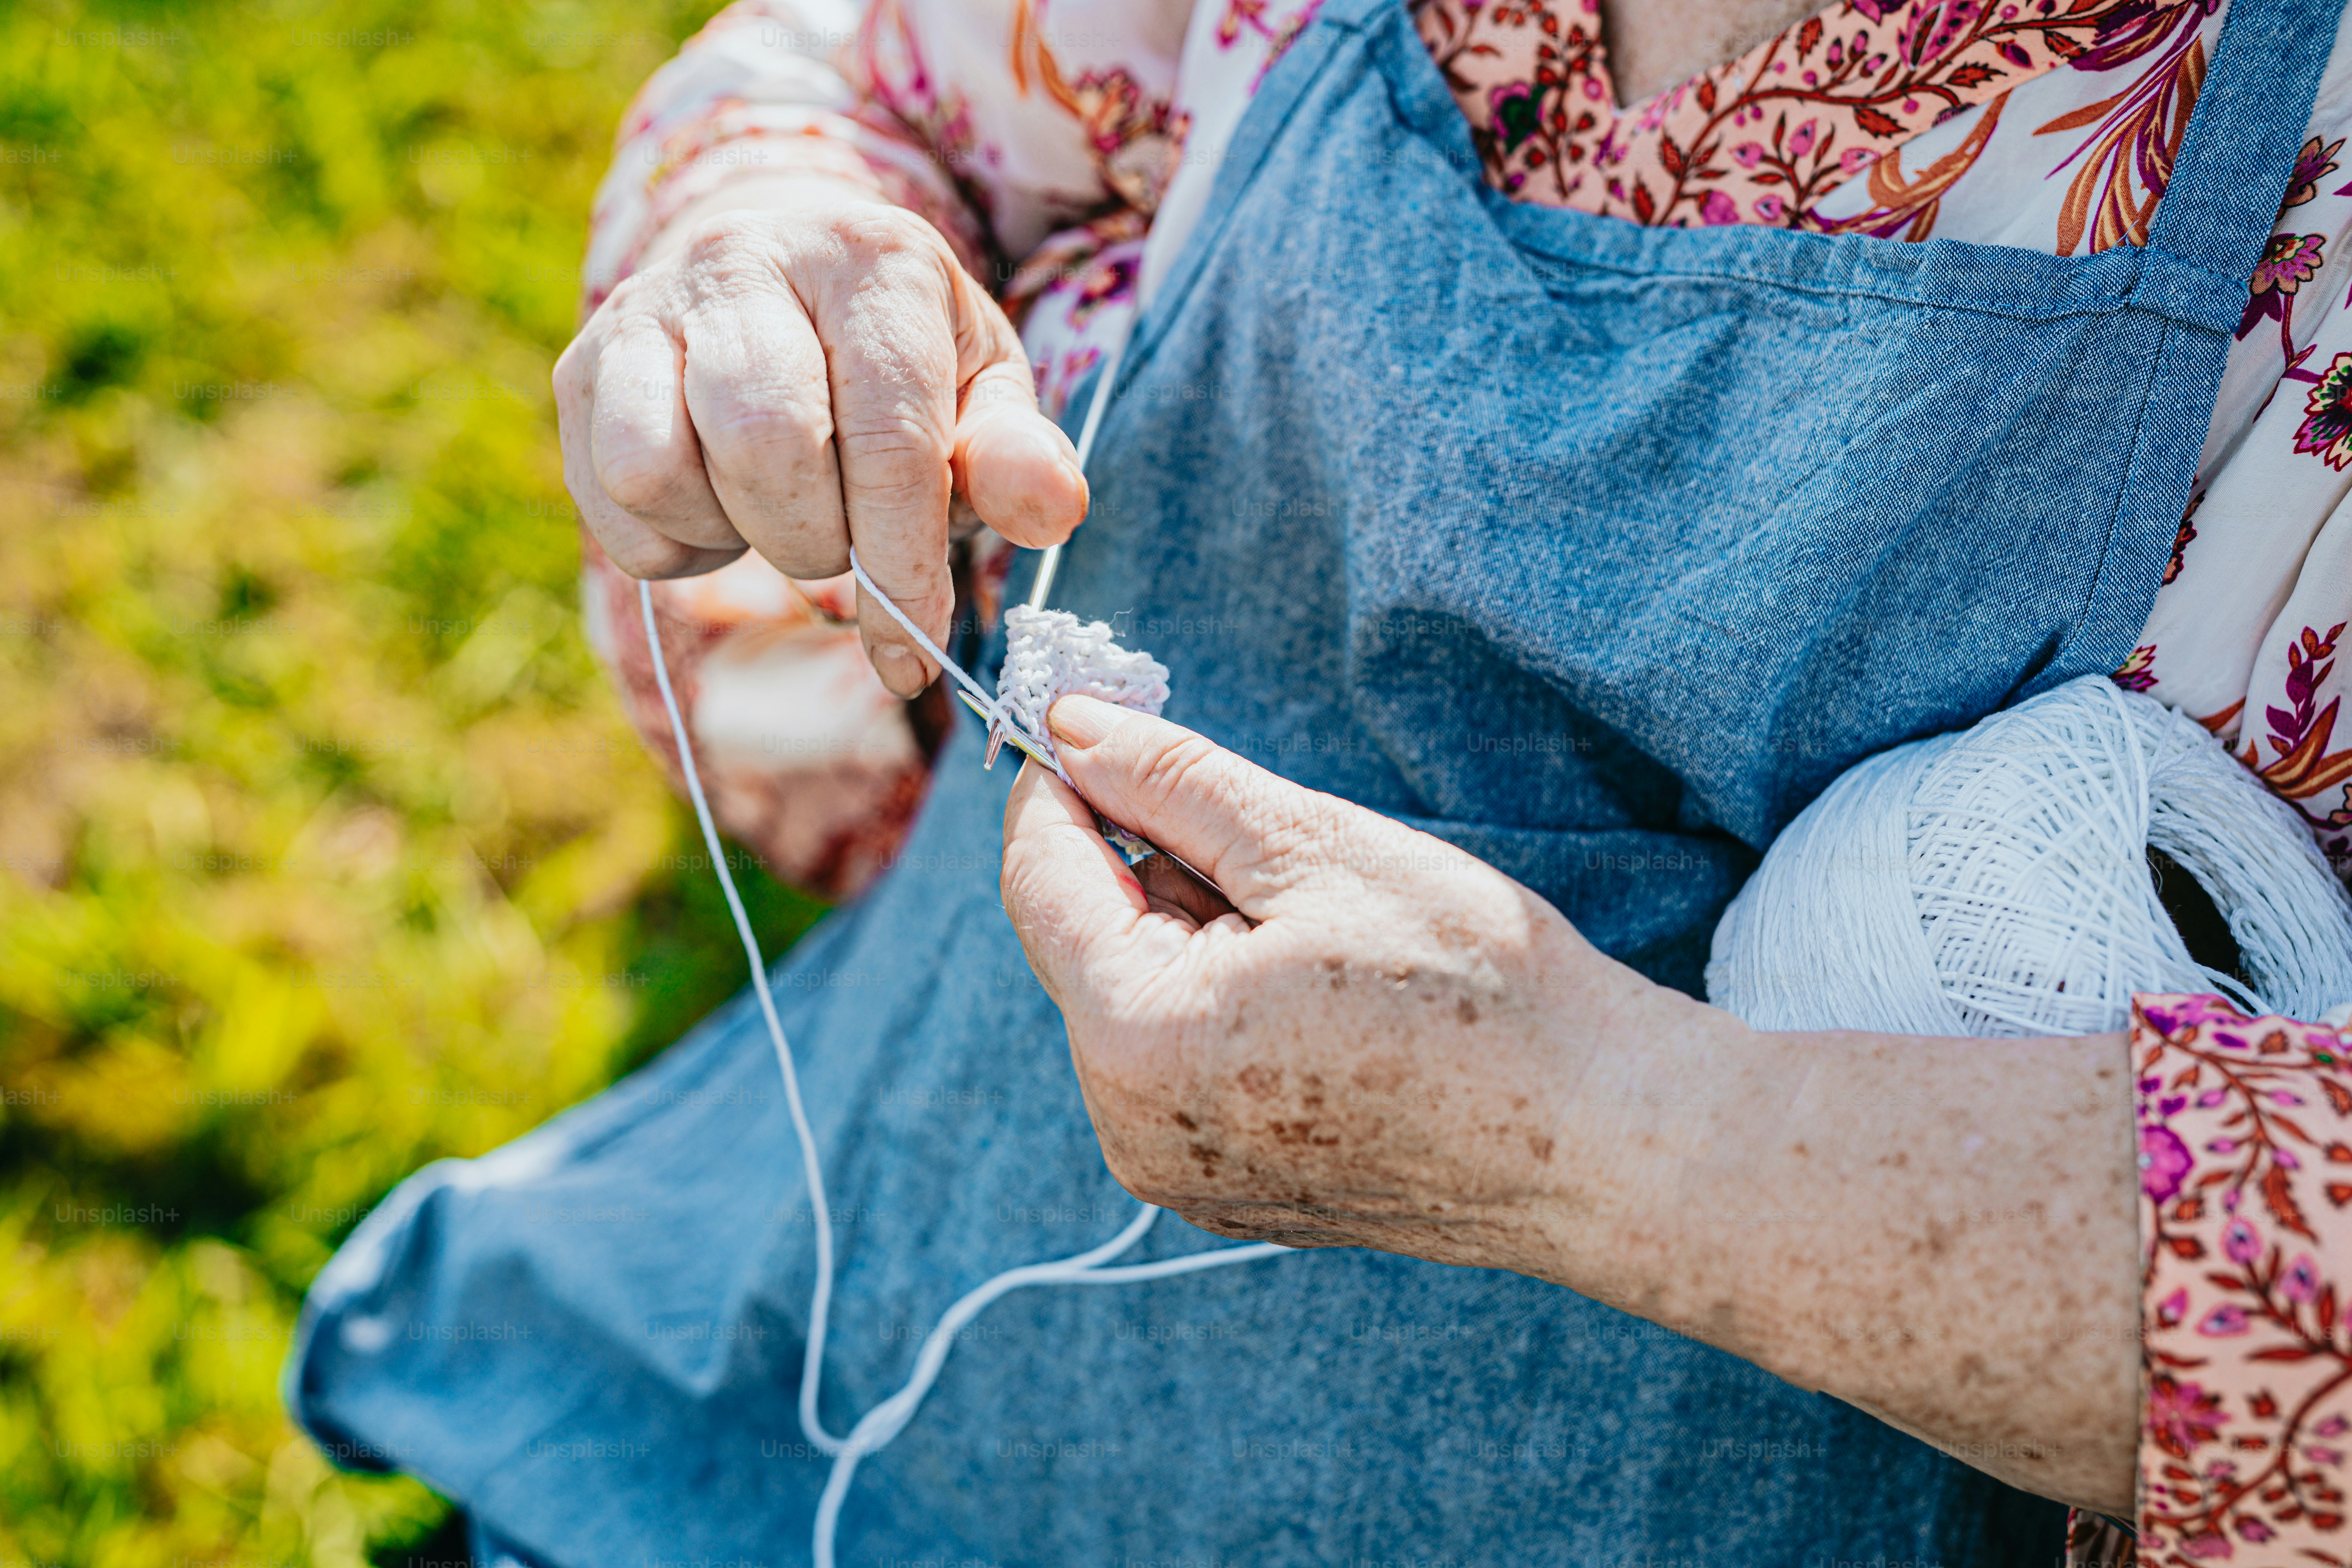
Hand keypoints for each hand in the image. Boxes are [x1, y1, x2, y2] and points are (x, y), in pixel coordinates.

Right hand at [553, 193, 1088, 695]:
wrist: (791, 280)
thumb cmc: (899, 359)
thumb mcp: (980, 393)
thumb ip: (1019, 458)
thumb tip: (1051, 510)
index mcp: (869, 259)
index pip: (887, 438)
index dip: (902, 565)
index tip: (915, 651)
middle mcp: (746, 260)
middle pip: (764, 446)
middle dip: (814, 540)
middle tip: (841, 547)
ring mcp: (646, 307)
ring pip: (660, 469)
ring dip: (732, 535)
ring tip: (778, 513)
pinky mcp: (583, 366)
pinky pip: (611, 500)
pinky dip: (672, 540)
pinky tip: (720, 505)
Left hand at [1001, 696, 2144, 1510]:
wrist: (1597, 1139)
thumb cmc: (1479, 987)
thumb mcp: (1315, 846)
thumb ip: (1173, 783)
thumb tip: (1070, 723)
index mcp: (1140, 1039)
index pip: (1036, 878)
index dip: (1062, 783)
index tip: (1104, 719)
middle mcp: (1128, 1126)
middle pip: (1077, 944)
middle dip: (1141, 862)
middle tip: (1258, 824)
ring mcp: (1172, 1173)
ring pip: (1127, 1002)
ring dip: (1184, 933)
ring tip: (1315, 927)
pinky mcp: (1218, 1191)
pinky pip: (1172, 1065)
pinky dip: (1213, 1001)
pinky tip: (1316, 989)